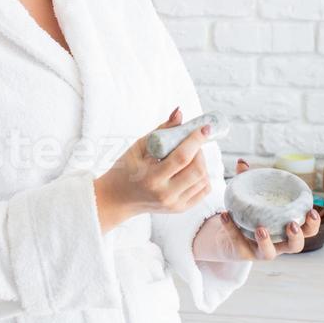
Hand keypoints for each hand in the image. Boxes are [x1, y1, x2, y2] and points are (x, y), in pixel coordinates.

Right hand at [94, 106, 211, 231]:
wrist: (119, 198)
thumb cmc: (125, 169)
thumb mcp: (138, 147)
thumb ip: (161, 131)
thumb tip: (179, 113)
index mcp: (152, 178)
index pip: (182, 158)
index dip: (196, 140)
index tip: (204, 127)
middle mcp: (165, 194)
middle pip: (197, 170)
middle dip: (199, 150)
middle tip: (192, 141)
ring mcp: (175, 204)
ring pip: (203, 180)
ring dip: (202, 162)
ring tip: (189, 154)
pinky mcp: (180, 209)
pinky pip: (203, 191)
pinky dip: (203, 176)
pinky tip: (192, 168)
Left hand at [194, 159, 321, 261]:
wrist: (225, 238)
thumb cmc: (246, 216)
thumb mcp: (249, 199)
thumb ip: (247, 180)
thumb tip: (242, 162)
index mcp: (285, 230)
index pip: (307, 231)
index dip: (313, 224)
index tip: (312, 211)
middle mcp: (277, 244)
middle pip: (295, 247)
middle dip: (297, 237)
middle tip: (292, 224)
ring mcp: (260, 251)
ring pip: (269, 253)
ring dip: (266, 241)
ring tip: (261, 228)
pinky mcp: (242, 253)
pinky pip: (237, 241)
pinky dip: (231, 227)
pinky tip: (225, 214)